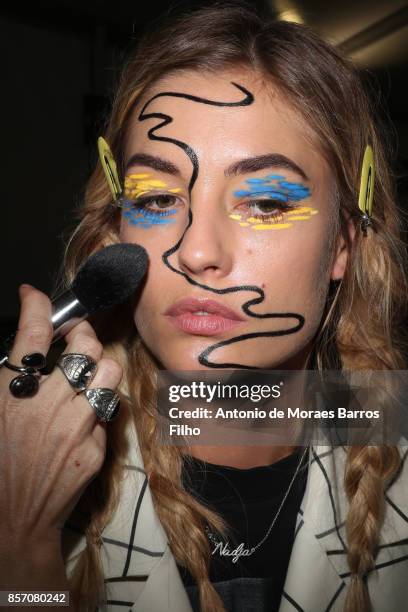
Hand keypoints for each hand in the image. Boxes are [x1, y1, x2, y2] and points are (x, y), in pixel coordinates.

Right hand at [0, 284, 121, 554]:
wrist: (10, 522)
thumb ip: (7, 380)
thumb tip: (25, 354)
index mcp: (13, 394)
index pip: (32, 334)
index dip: (37, 305)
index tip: (35, 295)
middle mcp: (49, 405)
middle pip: (86, 346)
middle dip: (83, 331)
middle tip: (76, 335)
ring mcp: (77, 427)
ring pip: (110, 372)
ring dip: (101, 363)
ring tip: (90, 368)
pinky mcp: (97, 449)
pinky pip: (108, 412)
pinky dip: (99, 406)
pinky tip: (86, 414)